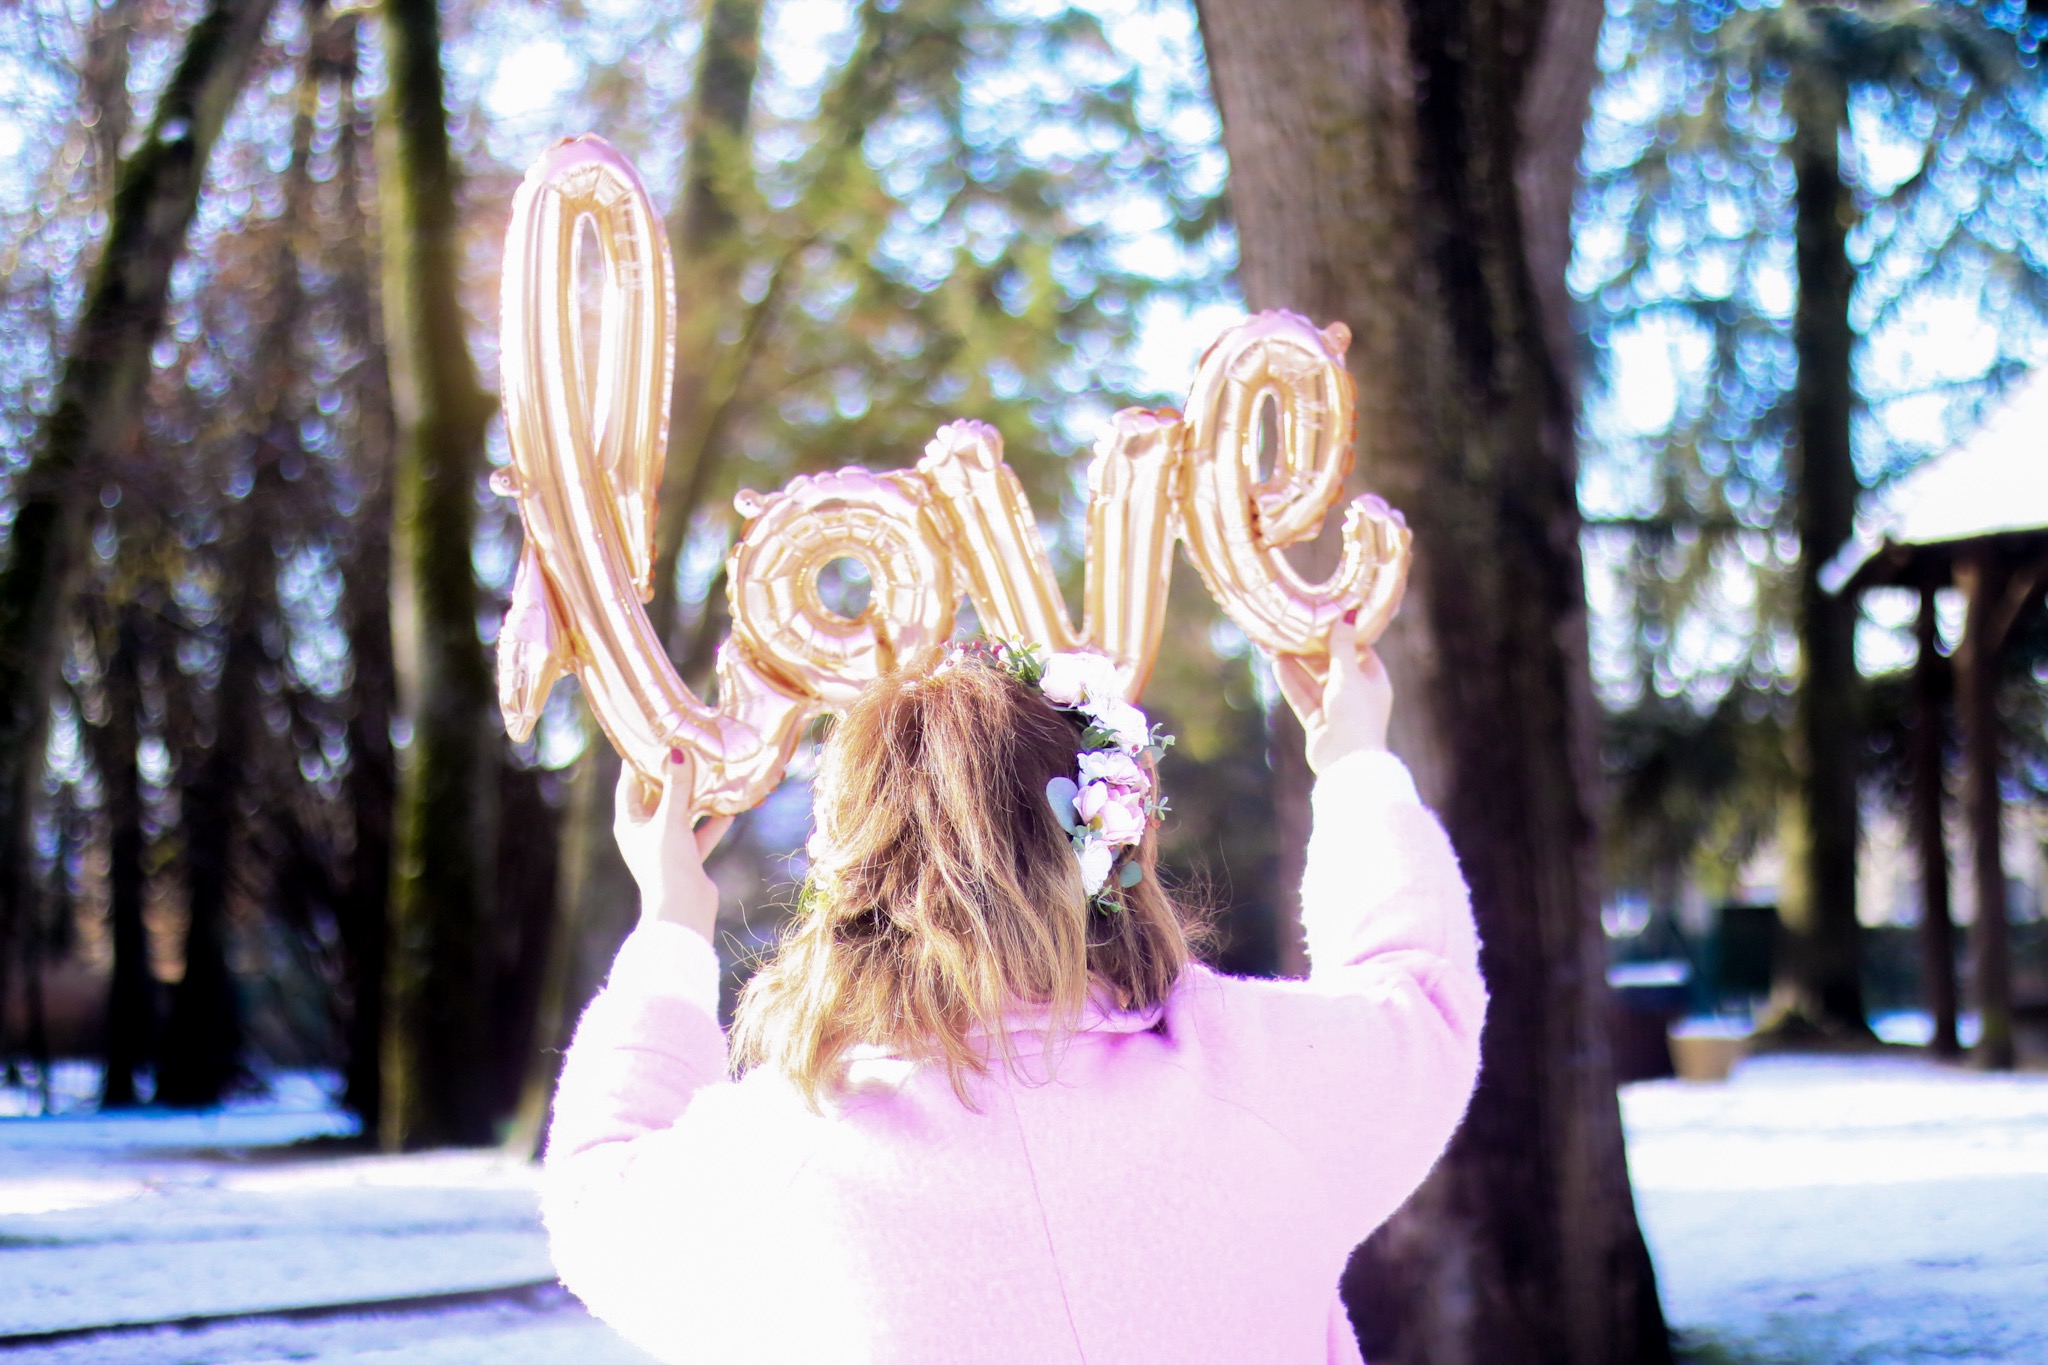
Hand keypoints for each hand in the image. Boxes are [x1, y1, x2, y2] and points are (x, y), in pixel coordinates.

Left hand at [614, 750, 733, 939]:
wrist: (683, 910)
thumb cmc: (666, 864)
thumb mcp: (670, 820)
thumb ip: (676, 787)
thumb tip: (677, 752)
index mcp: (629, 822)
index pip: (630, 783)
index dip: (640, 760)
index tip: (653, 737)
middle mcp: (644, 832)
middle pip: (658, 796)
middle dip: (674, 775)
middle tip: (689, 748)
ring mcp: (666, 845)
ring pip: (682, 813)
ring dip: (697, 797)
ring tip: (712, 772)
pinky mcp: (687, 857)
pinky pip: (700, 833)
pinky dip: (713, 821)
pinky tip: (731, 807)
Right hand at [1273, 615, 1392, 774]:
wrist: (1347, 760)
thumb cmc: (1356, 713)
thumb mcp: (1349, 674)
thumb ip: (1342, 645)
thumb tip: (1348, 613)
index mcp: (1374, 681)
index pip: (1359, 652)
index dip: (1343, 637)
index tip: (1325, 620)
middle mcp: (1356, 694)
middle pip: (1333, 667)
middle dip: (1314, 651)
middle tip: (1295, 631)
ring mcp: (1336, 709)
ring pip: (1315, 682)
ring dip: (1299, 665)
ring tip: (1279, 645)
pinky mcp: (1319, 722)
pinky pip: (1304, 697)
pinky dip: (1292, 682)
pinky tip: (1277, 665)